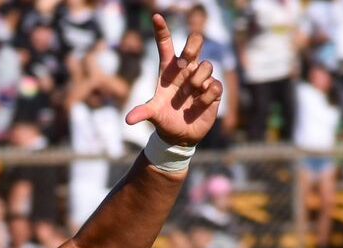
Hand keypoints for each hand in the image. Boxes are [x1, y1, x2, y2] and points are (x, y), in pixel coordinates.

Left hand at [124, 15, 223, 147]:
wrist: (180, 135)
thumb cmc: (165, 118)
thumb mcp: (153, 115)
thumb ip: (142, 113)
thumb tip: (128, 120)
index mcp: (169, 70)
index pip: (166, 44)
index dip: (162, 30)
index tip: (156, 17)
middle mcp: (186, 70)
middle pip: (195, 43)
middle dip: (193, 45)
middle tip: (186, 59)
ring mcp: (201, 79)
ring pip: (207, 65)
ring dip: (198, 80)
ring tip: (190, 94)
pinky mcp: (213, 91)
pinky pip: (214, 85)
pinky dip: (206, 96)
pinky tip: (199, 106)